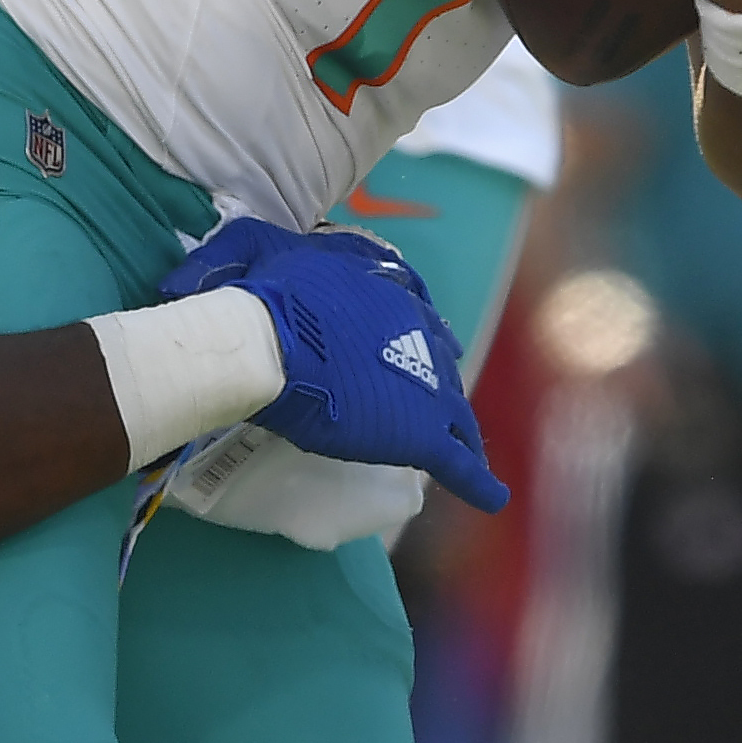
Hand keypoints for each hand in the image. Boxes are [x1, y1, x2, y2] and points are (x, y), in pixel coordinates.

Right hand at [160, 218, 507, 512]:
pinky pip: (460, 462)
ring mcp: (425, 384)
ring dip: (458, 429)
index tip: (409, 346)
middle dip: (436, 380)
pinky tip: (493, 498)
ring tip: (465, 450)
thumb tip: (248, 258)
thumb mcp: (258, 244)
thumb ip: (262, 246)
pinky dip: (478, 482)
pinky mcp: (421, 432)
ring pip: (454, 411)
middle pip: (438, 360)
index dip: (411, 334)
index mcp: (385, 289)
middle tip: (430, 401)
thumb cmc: (260, 293)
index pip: (413, 313)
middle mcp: (417, 331)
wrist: (267, 340)